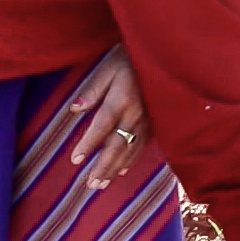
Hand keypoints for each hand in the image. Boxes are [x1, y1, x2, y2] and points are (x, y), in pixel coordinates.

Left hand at [69, 46, 146, 189]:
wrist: (164, 55)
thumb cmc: (130, 57)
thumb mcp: (108, 67)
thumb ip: (93, 90)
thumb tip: (75, 110)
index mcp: (122, 99)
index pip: (102, 126)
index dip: (89, 144)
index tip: (75, 160)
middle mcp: (136, 114)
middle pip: (117, 146)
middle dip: (103, 167)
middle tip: (90, 185)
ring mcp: (147, 120)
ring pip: (130, 150)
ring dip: (115, 169)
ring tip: (101, 184)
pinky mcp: (154, 122)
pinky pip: (142, 145)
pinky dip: (131, 159)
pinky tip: (122, 170)